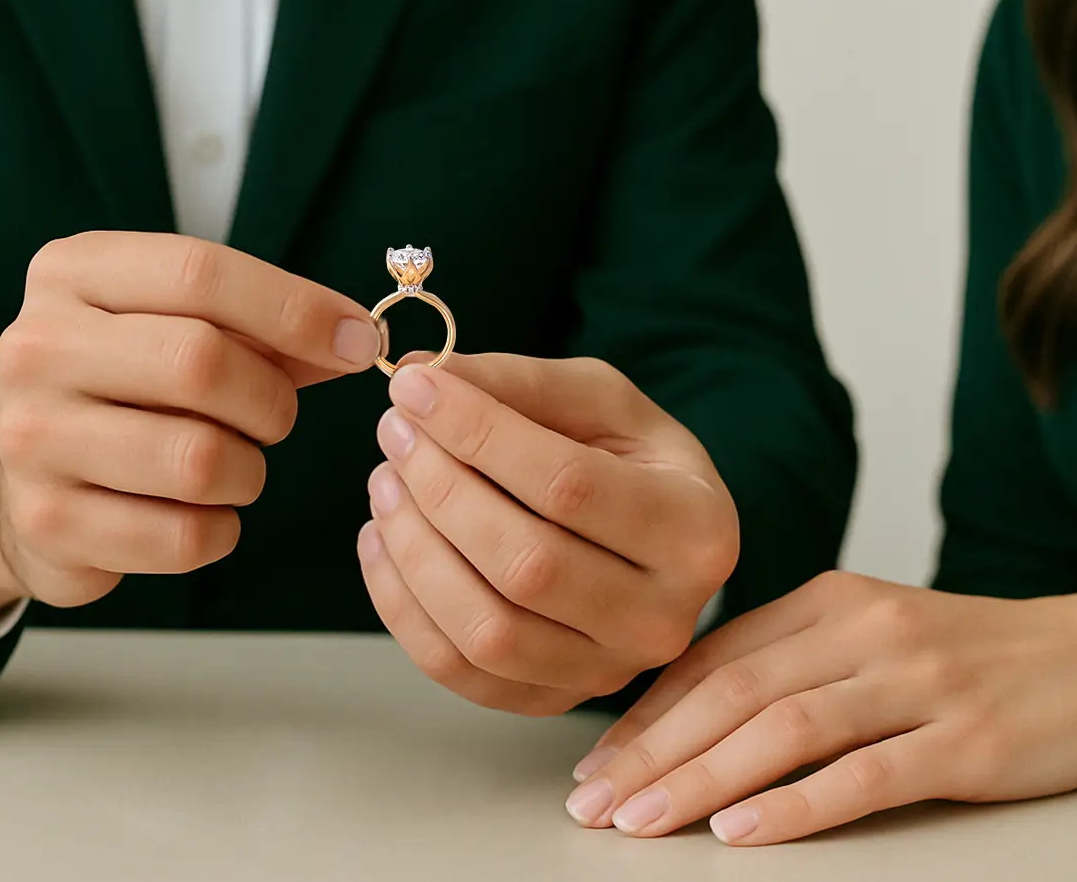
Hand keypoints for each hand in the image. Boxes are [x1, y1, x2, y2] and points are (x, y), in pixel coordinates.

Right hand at [0, 232, 381, 631]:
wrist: (23, 476)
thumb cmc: (129, 386)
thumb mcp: (181, 327)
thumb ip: (267, 328)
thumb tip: (356, 340)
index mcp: (74, 273)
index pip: (201, 273)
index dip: (296, 309)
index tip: (359, 341)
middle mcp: (37, 346)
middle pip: (202, 362)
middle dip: (271, 400)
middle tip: (276, 418)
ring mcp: (32, 437)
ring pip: (198, 459)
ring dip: (247, 472)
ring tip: (232, 466)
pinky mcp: (46, 521)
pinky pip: (183, 536)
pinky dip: (219, 530)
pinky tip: (200, 513)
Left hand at [356, 354, 737, 716]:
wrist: (654, 540)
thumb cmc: (629, 460)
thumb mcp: (597, 401)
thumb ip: (515, 383)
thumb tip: (417, 376)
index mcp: (695, 529)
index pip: (568, 486)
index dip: (478, 434)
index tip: (415, 391)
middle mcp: (664, 617)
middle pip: (526, 564)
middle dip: (440, 490)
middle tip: (395, 433)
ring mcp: (608, 672)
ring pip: (488, 631)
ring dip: (413, 550)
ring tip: (386, 482)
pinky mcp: (552, 701)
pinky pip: (458, 670)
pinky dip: (401, 605)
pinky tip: (382, 539)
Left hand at [565, 571, 1076, 844]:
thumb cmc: (967, 656)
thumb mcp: (868, 634)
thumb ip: (786, 660)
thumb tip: (682, 710)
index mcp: (828, 601)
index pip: (713, 659)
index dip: (645, 716)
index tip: (593, 765)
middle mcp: (864, 629)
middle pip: (733, 694)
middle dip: (652, 753)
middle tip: (593, 804)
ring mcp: (916, 682)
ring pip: (785, 730)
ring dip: (702, 779)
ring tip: (643, 822)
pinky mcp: (964, 739)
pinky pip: (865, 774)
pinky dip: (797, 805)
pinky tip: (744, 831)